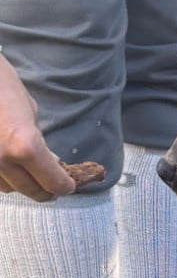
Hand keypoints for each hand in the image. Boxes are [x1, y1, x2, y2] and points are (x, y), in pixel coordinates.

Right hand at [0, 56, 75, 200]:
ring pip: (9, 188)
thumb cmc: (2, 85)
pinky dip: (2, 177)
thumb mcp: (31, 113)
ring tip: (27, 172)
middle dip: (47, 190)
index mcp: (26, 147)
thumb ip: (41, 143)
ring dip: (21, 184)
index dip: (65, 186)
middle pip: (33, 192)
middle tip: (52, 185)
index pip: (54, 183)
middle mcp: (3, 160)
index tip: (68, 184)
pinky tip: (8, 165)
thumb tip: (53, 163)